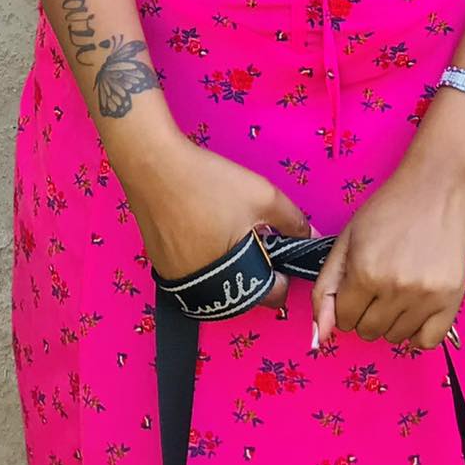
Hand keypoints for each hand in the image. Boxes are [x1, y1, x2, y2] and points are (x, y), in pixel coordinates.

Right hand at [125, 140, 314, 318]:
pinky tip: (204, 231)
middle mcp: (206, 288)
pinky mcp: (162, 268)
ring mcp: (181, 280)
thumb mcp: (263, 196)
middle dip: (256, 274)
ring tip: (230, 234)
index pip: (272, 298)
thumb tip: (310, 237)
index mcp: (236, 276)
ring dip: (230, 269)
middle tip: (255, 239)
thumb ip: (293, 221)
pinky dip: (205, 262)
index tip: (280, 254)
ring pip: (218, 286)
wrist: (154, 166)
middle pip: (244, 295)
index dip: (283, 276)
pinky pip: (195, 275)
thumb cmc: (209, 182)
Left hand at [309, 164, 464, 348]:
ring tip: (398, 289)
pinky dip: (418, 333)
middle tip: (377, 285)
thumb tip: (317, 336)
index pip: (343, 320)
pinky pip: (428, 341)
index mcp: (365, 273)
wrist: (436, 189)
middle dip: (365, 314)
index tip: (357, 285)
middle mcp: (396, 289)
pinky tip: (416, 309)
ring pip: (395, 338)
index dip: (346, 303)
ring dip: (391, 321)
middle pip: (368, 332)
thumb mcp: (346, 242)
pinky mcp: (452, 299)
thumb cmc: (388, 211)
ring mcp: (427, 296)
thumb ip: (325, 290)